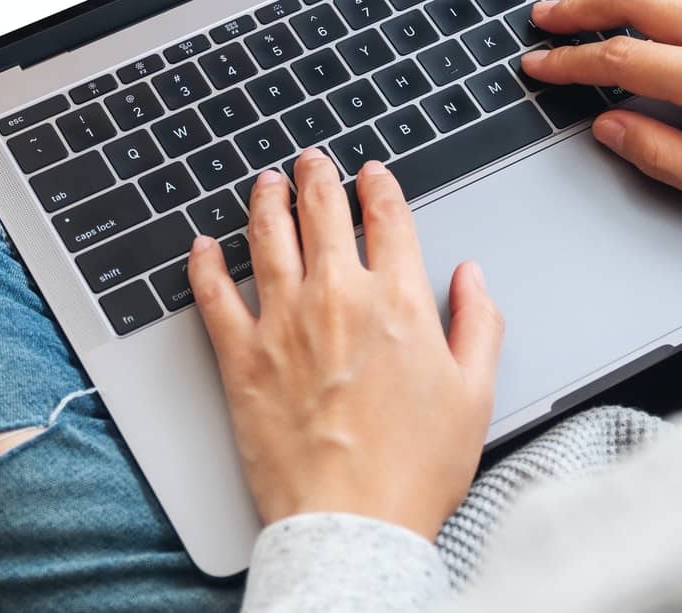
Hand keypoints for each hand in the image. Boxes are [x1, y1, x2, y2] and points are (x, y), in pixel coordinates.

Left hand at [187, 150, 502, 539]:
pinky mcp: (242, 357)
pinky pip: (214, 294)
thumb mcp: (475, 394)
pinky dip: (205, 264)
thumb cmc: (415, 468)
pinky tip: (202, 246)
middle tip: (311, 160)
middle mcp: (337, 297)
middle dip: (317, 176)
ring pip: (267, 237)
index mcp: (397, 301)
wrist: (353, 520)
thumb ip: (479, 325)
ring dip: (266, 201)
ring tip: (265, 183)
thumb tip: (473, 279)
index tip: (371, 173)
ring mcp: (284, 323)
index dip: (378, 186)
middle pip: (321, 211)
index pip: (386, 218)